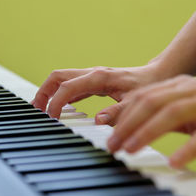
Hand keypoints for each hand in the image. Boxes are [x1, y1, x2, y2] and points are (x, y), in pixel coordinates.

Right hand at [32, 65, 159, 118]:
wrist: (158, 74)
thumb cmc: (148, 86)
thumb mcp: (136, 101)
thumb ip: (118, 112)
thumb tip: (97, 121)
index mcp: (99, 77)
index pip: (66, 87)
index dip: (55, 102)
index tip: (52, 118)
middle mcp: (91, 74)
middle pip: (57, 77)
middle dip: (43, 93)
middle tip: (36, 111)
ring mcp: (91, 77)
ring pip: (61, 80)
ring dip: (48, 93)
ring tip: (41, 111)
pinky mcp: (93, 82)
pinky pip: (70, 87)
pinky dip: (59, 96)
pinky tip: (58, 109)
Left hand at [107, 75, 195, 167]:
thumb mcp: (184, 111)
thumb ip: (157, 116)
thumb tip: (126, 127)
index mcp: (177, 86)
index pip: (142, 96)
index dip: (120, 112)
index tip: (103, 129)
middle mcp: (190, 90)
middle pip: (151, 102)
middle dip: (127, 124)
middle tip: (111, 145)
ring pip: (172, 114)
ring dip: (146, 132)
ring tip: (129, 150)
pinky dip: (189, 148)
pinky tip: (174, 162)